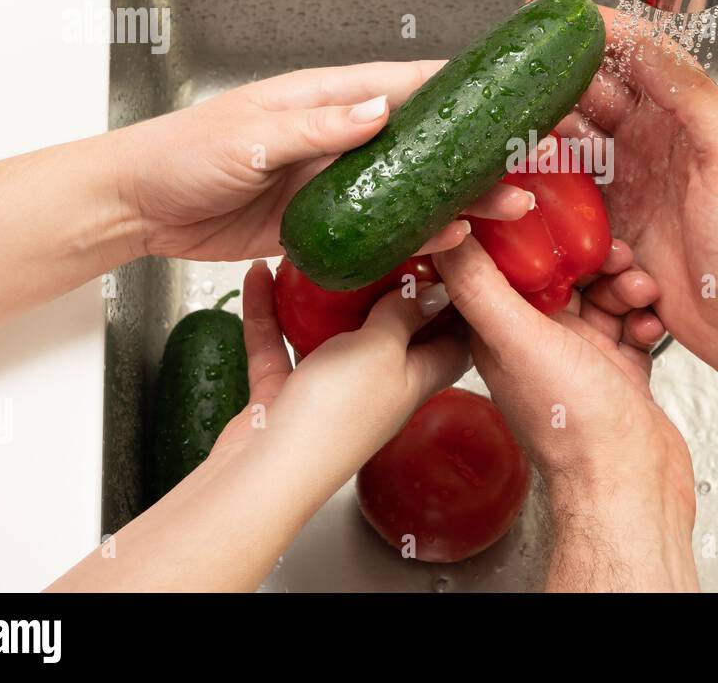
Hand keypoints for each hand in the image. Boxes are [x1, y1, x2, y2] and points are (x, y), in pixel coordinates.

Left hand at [110, 63, 534, 261]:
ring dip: (459, 199)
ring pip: (414, 188)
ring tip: (506, 209)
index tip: (508, 98)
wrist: (140, 207)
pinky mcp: (329, 223)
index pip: (406, 85)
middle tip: (525, 166)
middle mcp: (340, 137)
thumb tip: (377, 111)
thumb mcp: (249, 135)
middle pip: (425, 142)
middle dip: (476, 154)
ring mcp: (338, 183)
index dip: (461, 90)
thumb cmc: (181, 154)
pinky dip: (418, 236)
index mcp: (325, 98)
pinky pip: (384, 229)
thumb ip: (316, 128)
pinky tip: (451, 242)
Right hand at [211, 259, 467, 477]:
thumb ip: (403, 316)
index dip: (457, 306)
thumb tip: (434, 291)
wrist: (267, 472)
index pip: (451, 342)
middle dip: (386, 291)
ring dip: (321, 298)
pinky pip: (278, 344)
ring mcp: (328, 391)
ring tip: (318, 255)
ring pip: (328, 335)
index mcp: (415, 379)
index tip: (451, 263)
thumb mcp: (383, 349)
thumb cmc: (336, 416)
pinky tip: (260, 275)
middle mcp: (375, 386)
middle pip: (390, 334)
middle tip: (380, 246)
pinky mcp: (283, 395)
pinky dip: (269, 312)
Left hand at [434, 235, 697, 591]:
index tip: (554, 215)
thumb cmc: (573, 426)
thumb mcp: (517, 340)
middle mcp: (536, 343)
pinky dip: (645, 317)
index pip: (506, 266)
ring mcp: (580, 358)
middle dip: (592, 257)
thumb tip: (442, 234)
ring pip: (601, 295)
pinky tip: (650, 323)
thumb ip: (479, 286)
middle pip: (561, 275)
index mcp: (501, 334)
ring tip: (639, 291)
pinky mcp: (618, 371)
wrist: (631, 483)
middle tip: (614, 255)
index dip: (529, 237)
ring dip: (624, 284)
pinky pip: (632, 324)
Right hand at [531, 0, 717, 379]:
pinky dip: (549, 188)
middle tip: (518, 77)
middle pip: (595, 100)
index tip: (556, 14)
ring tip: (514, 128)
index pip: (639, 59)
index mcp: (689, 121)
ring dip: (546, 136)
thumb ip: (693, 98)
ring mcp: (633, 188)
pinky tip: (527, 181)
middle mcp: (657, 148)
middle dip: (557, 83)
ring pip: (576, 147)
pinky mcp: (614, 230)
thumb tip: (651, 47)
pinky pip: (571, 200)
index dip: (598, 32)